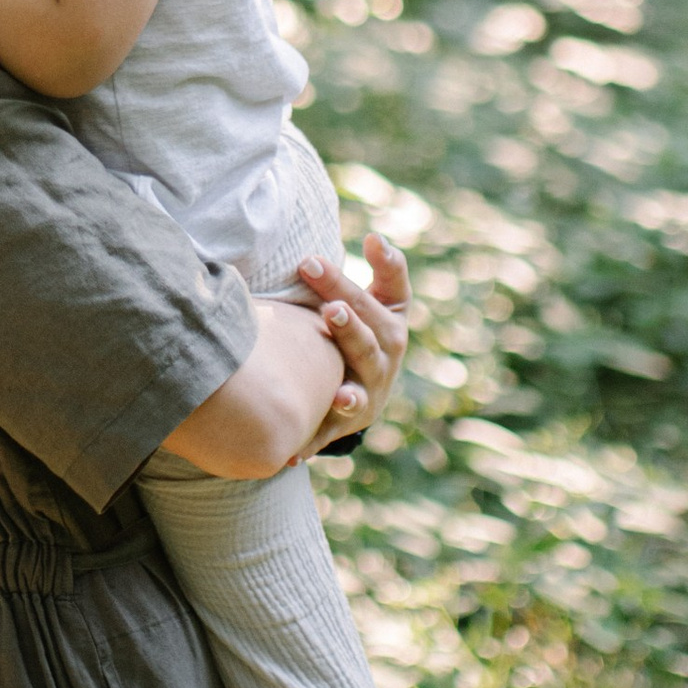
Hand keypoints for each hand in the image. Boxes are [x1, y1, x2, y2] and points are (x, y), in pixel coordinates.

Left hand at [288, 236, 410, 453]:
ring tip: (335, 387)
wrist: (360, 387)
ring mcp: (368, 394)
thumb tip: (376, 237)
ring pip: (358, 389)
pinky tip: (294, 451)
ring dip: (346, 385)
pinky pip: (327, 432)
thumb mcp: (376, 299)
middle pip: (369, 340)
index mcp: (393, 323)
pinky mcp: (343, 423)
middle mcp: (387, 361)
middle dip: (349, 322)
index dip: (383, 267)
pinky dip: (312, 441)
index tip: (368, 239)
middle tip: (329, 307)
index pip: (392, 293)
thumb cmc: (360, 328)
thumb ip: (383, 268)